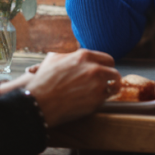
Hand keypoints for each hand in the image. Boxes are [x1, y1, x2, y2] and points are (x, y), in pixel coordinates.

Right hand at [0, 49, 120, 127]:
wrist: (40, 101)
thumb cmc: (44, 80)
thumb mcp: (54, 59)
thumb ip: (70, 55)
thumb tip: (75, 54)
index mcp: (85, 56)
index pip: (108, 59)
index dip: (108, 66)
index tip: (106, 71)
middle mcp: (94, 69)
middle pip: (115, 73)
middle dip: (112, 78)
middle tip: (109, 83)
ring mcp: (97, 85)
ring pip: (112, 87)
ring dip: (107, 90)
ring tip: (101, 94)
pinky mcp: (96, 101)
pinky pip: (105, 100)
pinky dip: (100, 101)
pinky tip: (90, 101)